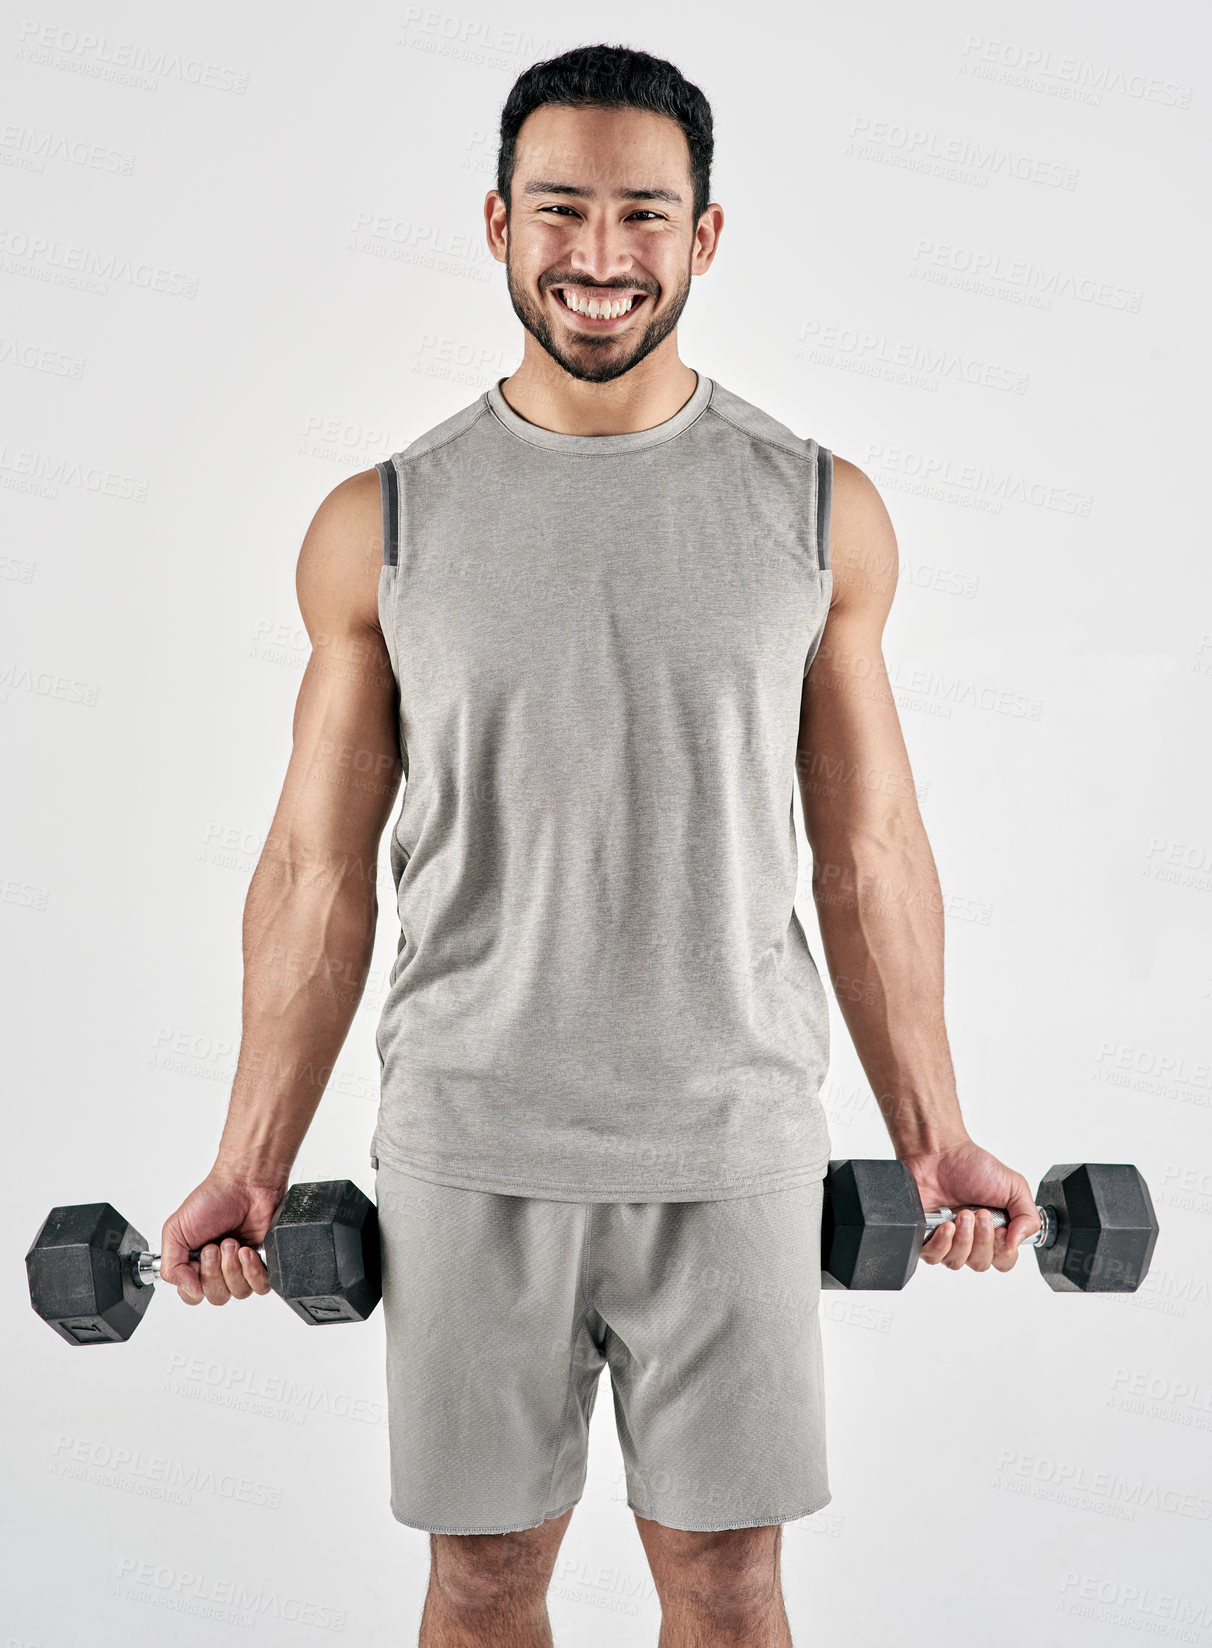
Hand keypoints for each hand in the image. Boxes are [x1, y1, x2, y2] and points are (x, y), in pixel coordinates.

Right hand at [160, 1173, 281, 1304]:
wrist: (244, 1183)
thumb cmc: (212, 1199)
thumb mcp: (175, 1230)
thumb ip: (171, 1265)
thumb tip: (188, 1290)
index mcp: (195, 1264)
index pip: (192, 1296)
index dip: (194, 1286)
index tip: (196, 1263)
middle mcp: (219, 1268)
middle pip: (217, 1297)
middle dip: (215, 1272)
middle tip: (216, 1245)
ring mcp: (242, 1267)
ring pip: (239, 1293)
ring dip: (233, 1268)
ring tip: (232, 1243)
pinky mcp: (263, 1262)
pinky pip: (261, 1286)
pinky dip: (253, 1271)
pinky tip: (247, 1251)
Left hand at [900, 1139, 1041, 1274]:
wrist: (939, 1152)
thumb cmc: (972, 1166)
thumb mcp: (1014, 1186)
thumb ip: (1028, 1216)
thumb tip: (1017, 1243)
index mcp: (995, 1231)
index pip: (1004, 1261)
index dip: (1003, 1251)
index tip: (1000, 1230)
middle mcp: (970, 1239)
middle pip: (980, 1264)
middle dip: (982, 1239)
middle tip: (979, 1214)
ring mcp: (947, 1239)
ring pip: (957, 1262)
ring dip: (963, 1239)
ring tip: (961, 1214)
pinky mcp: (924, 1237)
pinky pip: (933, 1257)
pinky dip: (941, 1243)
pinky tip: (945, 1225)